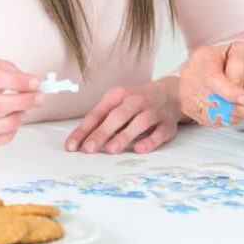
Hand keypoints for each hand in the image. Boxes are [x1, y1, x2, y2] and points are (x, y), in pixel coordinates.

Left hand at [65, 77, 182, 154]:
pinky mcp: (167, 124)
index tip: (72, 147)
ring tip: (111, 150)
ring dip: (125, 136)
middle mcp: (137, 101)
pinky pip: (159, 133)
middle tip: (88, 149)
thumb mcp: (117, 103)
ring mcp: (154, 112)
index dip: (84, 130)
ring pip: (139, 122)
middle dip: (102, 132)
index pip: (98, 113)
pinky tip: (139, 149)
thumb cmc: (136, 102)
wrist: (170, 93)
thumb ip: (101, 120)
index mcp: (119, 95)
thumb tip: (81, 142)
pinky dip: (149, 141)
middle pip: (118, 115)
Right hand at [178, 41, 243, 125]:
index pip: (212, 79)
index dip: (231, 93)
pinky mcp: (190, 109)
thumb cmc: (230, 59)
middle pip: (214, 100)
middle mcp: (190, 78)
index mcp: (201, 59)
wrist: (216, 67)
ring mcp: (188, 95)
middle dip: (240, 108)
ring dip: (236, 115)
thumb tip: (236, 82)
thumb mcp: (241, 50)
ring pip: (213, 114)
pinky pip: (212, 121)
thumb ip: (240, 62)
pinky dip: (228, 119)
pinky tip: (237, 111)